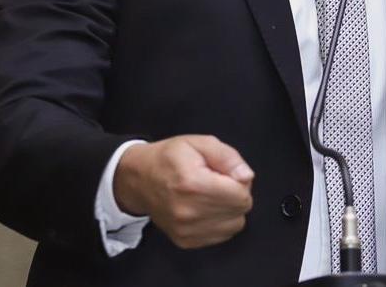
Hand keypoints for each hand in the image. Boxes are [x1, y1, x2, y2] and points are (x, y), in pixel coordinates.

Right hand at [113, 135, 254, 248]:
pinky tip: (206, 208)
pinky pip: (221, 236)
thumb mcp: (199, 143)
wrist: (139, 179)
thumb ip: (227, 156)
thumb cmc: (170, 157)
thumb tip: (246, 177)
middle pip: (239, 211)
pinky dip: (220, 222)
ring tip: (212, 195)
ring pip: (234, 226)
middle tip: (219, 182)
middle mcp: (189, 212)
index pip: (241, 195)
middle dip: (236, 194)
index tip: (225, 173)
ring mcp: (186, 230)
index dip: (240, 181)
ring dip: (229, 210)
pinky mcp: (185, 241)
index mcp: (193, 184)